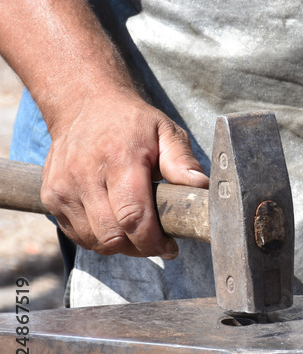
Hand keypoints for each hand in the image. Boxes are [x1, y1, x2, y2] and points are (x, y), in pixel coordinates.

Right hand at [41, 90, 208, 258]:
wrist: (85, 105)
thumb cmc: (133, 122)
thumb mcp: (166, 132)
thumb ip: (183, 162)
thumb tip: (201, 187)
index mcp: (119, 160)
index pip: (133, 217)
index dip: (154, 241)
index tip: (171, 246)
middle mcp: (85, 176)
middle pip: (112, 236)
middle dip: (139, 248)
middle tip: (158, 242)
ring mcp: (63, 188)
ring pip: (93, 240)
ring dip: (119, 246)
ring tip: (138, 234)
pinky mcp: (50, 197)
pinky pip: (77, 235)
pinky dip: (98, 238)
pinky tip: (115, 225)